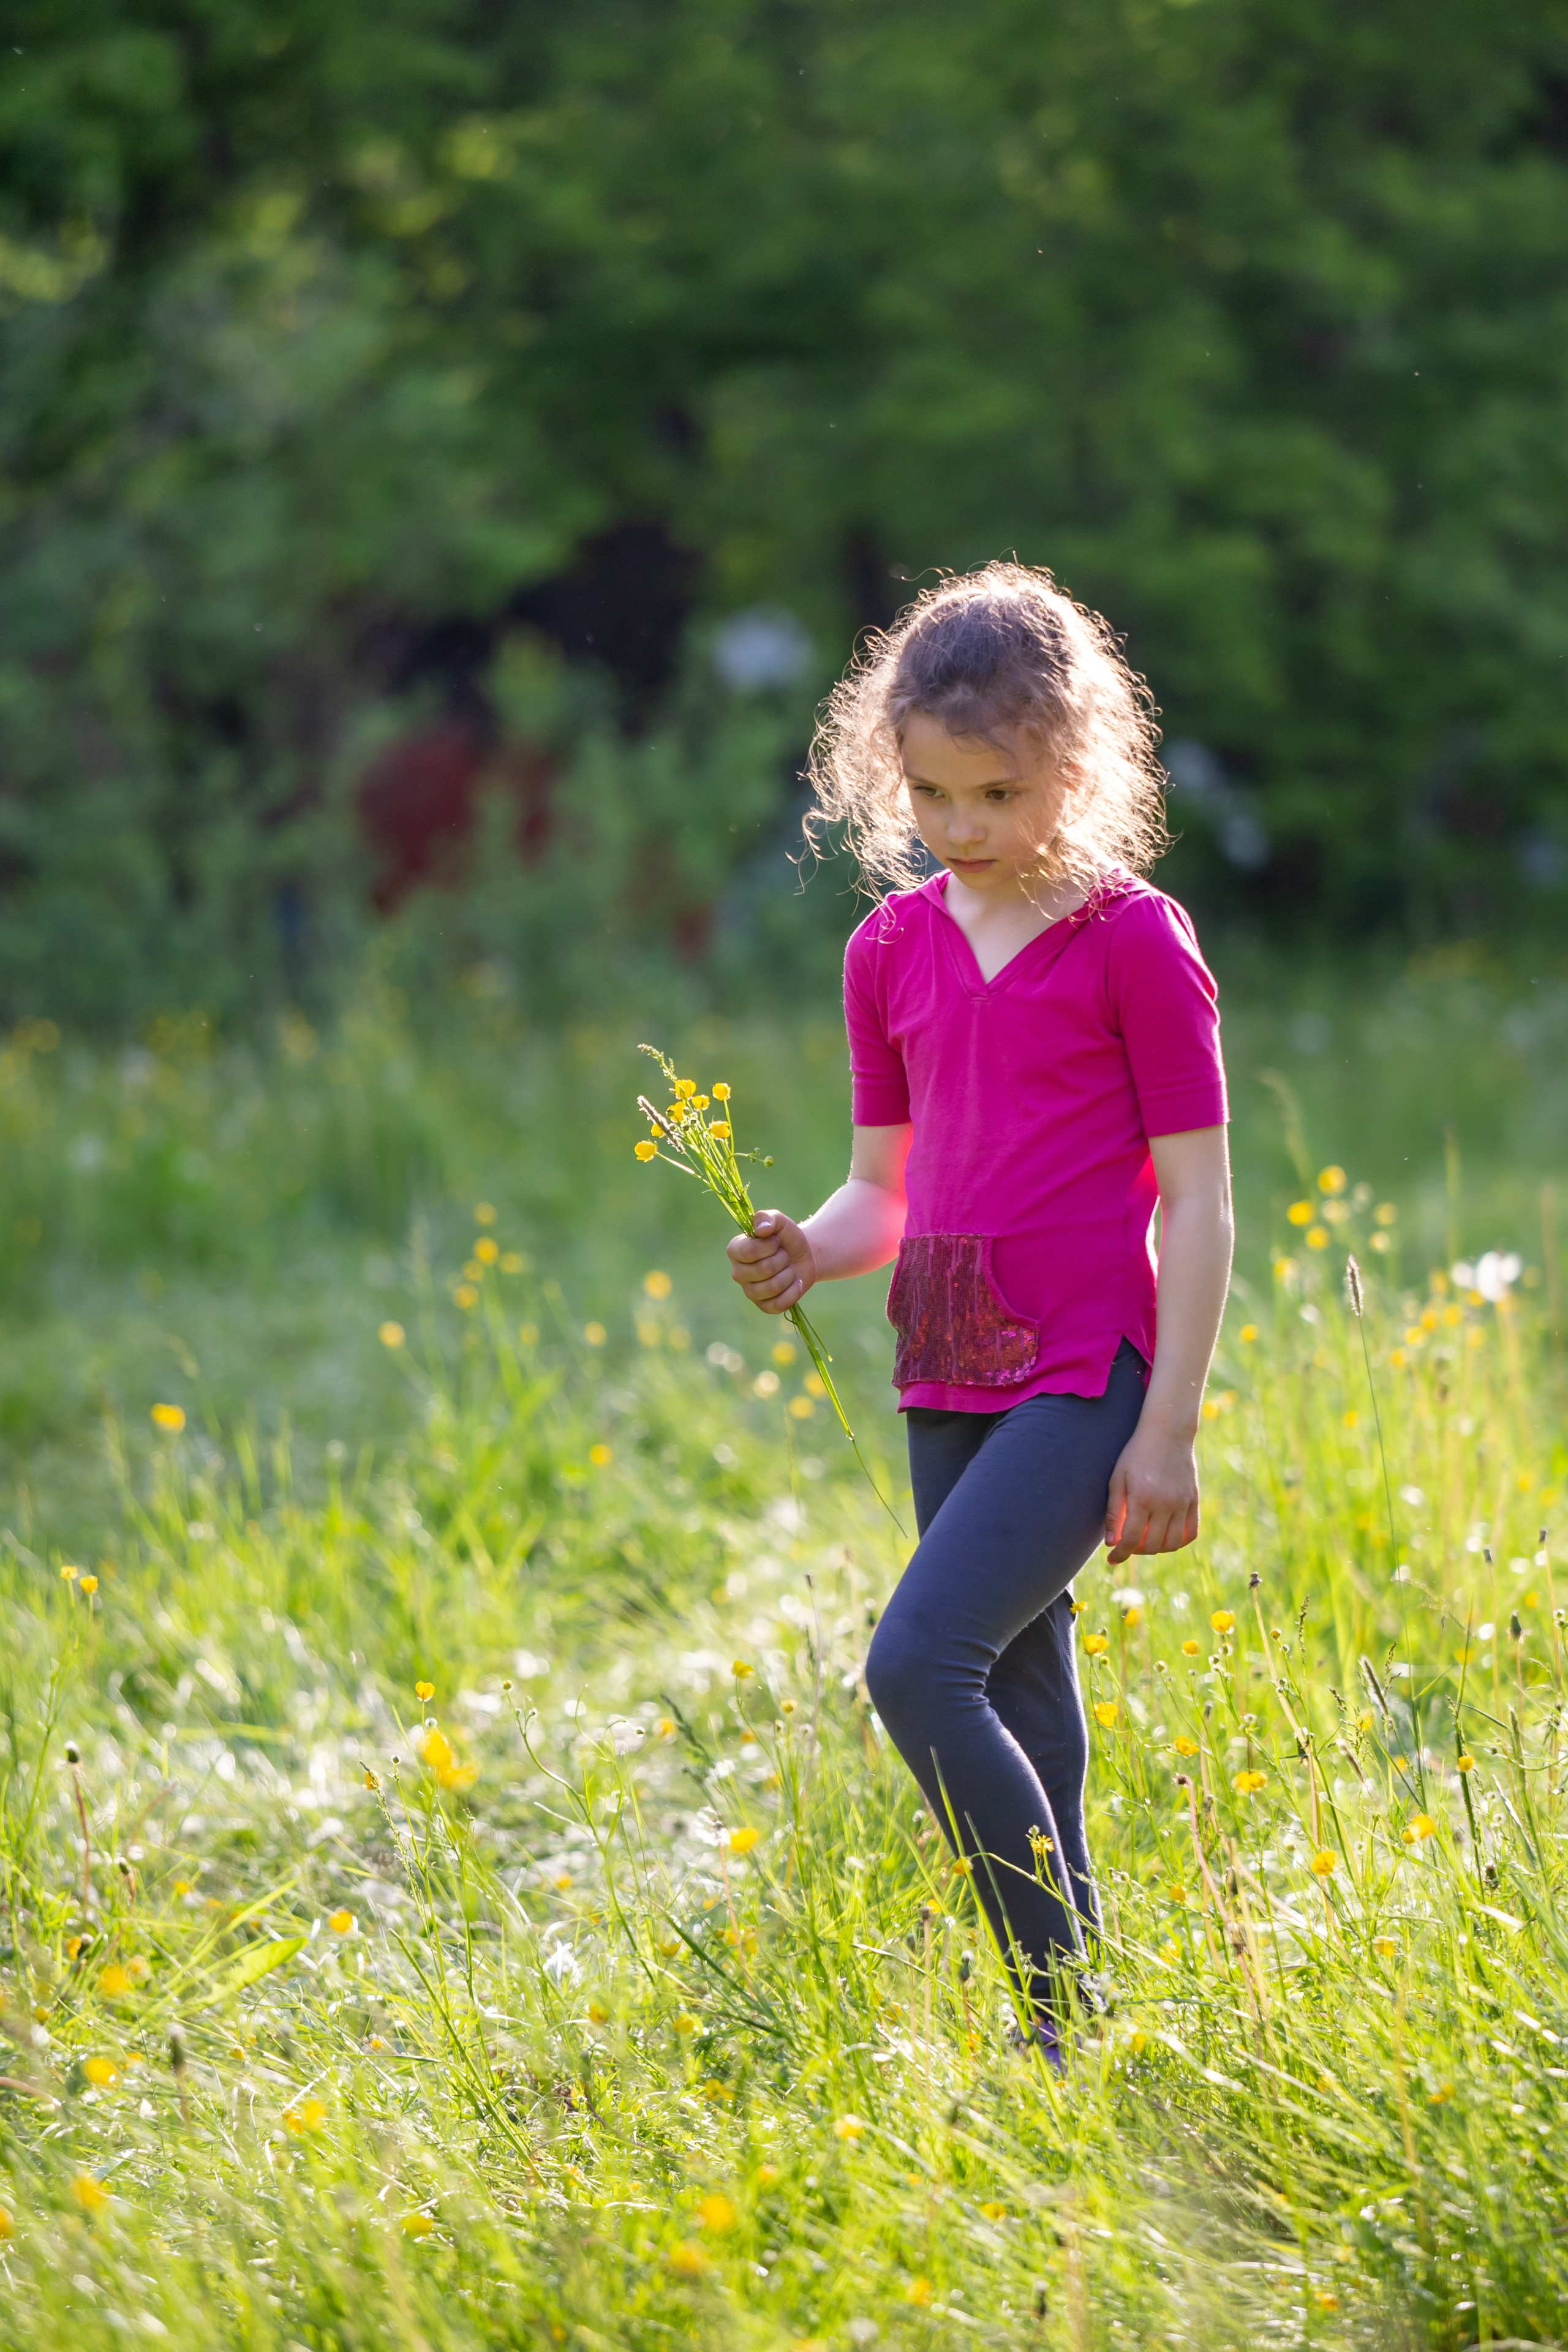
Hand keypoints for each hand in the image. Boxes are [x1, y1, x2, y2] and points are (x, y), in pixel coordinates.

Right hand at [727, 1210, 815, 1313]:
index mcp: (735, 1250)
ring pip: (773, 1288)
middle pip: (763, 1270)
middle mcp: (738, 1273)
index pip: (749, 1251)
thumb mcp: (779, 1221)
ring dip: (789, 1275)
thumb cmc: (786, 1237)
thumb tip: (761, 1230)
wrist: (804, 1255)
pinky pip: (778, 1304)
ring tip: (789, 1268)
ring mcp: (750, 1292)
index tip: (776, 1241)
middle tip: (784, 1255)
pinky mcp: (764, 1306)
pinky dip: (793, 1292)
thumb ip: (768, 1218)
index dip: (769, 1246)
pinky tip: (796, 1283)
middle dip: (782, 1260)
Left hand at [1104, 1421, 1198, 1562]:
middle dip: (1136, 1550)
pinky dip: (1178, 1541)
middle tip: (1127, 1542)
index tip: (1112, 1560)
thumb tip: (1112, 1543)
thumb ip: (1113, 1512)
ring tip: (1145, 1538)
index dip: (1120, 1554)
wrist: (1167, 1432)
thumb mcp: (1117, 1478)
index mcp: (1142, 1498)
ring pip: (1172, 1544)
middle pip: (1152, 1545)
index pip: (1131, 1539)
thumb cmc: (1136, 1454)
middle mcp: (1165, 1504)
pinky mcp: (1194, 1500)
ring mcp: (1183, 1503)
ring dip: (1156, 1548)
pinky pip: (1190, 1533)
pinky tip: (1166, 1536)